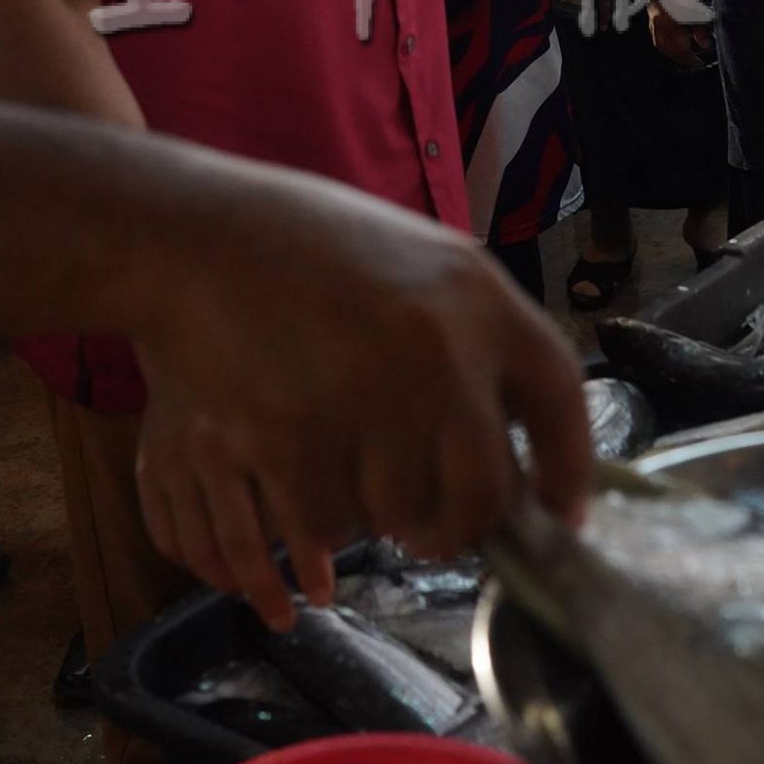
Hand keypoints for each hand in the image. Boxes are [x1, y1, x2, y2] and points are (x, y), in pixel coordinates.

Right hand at [131, 170, 590, 628]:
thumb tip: (519, 447)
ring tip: (345, 469)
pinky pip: (328, 525)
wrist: (195, 235)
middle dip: (459, 524)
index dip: (568, 472)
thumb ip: (474, 340)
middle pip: (484, 491)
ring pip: (402, 517)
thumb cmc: (311, 249)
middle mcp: (435, 346)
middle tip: (430, 527)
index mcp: (476, 294)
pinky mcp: (291, 436)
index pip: (558, 401)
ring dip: (378, 517)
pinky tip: (300, 478)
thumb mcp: (421, 261)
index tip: (560, 517)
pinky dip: (316, 522)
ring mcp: (364, 394)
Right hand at [649, 0, 712, 67]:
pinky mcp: (651, 14)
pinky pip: (656, 35)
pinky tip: (670, 40)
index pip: (681, 51)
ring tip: (682, 53)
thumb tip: (705, 45)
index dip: (691, 60)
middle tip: (692, 61)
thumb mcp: (698, 9)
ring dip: (671, 51)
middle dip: (680, 58)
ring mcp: (654, 21)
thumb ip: (701, 30)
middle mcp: (659, 28)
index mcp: (671, 28)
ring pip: (660, 44)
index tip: (699, 64)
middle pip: (669, 50)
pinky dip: (664, 41)